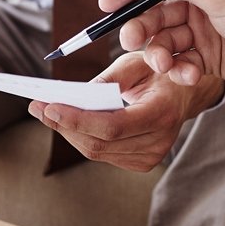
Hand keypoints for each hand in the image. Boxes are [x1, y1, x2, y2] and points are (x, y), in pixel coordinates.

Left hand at [27, 53, 224, 171]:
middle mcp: (159, 142)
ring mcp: (152, 157)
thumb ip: (106, 81)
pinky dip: (82, 138)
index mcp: (161, 113)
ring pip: (97, 152)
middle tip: (38, 107)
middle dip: (64, 126)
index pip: (112, 126)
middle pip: (99, 143)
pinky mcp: (143, 163)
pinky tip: (68, 123)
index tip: (48, 106)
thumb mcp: (135, 63)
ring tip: (46, 113)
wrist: (186, 92)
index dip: (77, 119)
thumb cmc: (159, 71)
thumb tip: (71, 98)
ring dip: (69, 133)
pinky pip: (104, 154)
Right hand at [99, 0, 224, 98]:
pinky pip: (181, 62)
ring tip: (167, 65)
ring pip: (165, 41)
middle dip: (142, 30)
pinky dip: (179, 70)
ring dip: (161, 54)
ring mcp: (203, 31)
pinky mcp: (208, 58)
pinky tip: (188, 75)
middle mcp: (200, 3)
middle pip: (156, 14)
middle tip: (133, 43)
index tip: (105, 6)